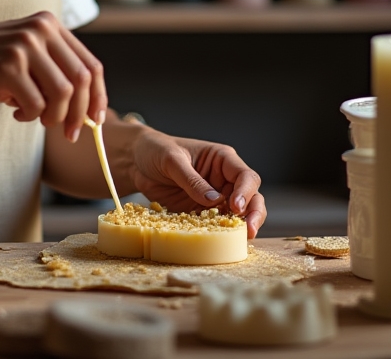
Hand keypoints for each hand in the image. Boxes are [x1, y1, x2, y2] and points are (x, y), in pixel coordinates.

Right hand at [0, 12, 106, 141]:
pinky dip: (28, 116)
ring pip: (64, 94)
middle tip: (69, 134)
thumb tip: (88, 111)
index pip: (90, 64)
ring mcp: (24, 46)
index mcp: (48, 24)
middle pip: (82, 80)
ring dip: (53, 117)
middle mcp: (40, 29)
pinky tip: (13, 112)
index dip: (98, 97)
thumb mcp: (24, 56)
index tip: (96, 120)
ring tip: (34, 118)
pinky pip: (36, 105)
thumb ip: (53, 72)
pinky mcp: (8, 66)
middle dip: (79, 114)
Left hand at [126, 125, 265, 237]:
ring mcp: (215, 198)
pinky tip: (219, 240)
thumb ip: (192, 179)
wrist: (136, 161)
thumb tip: (214, 200)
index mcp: (221, 159)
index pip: (245, 176)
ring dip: (241, 227)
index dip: (245, 192)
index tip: (235, 206)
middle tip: (249, 230)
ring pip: (238, 215)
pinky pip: (216, 224)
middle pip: (251, 197)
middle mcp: (223, 179)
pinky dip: (220, 233)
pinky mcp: (202, 212)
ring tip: (240, 239)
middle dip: (254, 213)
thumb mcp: (171, 160)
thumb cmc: (156, 150)